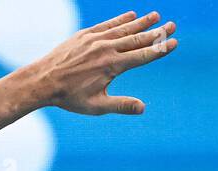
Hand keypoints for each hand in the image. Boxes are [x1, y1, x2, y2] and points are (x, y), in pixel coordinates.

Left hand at [34, 11, 176, 115]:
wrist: (43, 81)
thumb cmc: (69, 97)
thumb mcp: (96, 106)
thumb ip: (120, 105)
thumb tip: (142, 108)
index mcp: (113, 66)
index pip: (143, 56)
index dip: (160, 50)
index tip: (174, 43)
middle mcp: (107, 48)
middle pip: (138, 39)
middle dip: (157, 32)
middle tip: (173, 26)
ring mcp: (96, 39)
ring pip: (124, 28)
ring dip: (142, 22)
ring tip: (157, 16)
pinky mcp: (85, 34)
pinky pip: (107, 24)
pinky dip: (121, 20)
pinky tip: (131, 15)